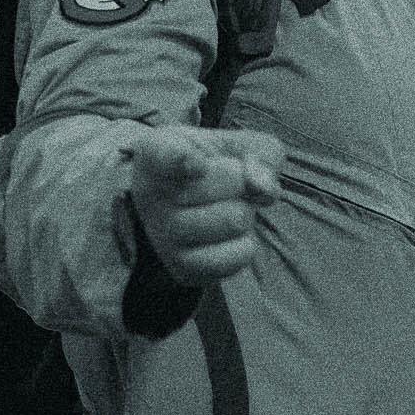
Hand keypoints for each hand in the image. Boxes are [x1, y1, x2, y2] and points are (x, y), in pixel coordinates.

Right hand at [129, 126, 284, 284]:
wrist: (197, 206)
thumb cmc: (216, 167)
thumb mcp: (240, 145)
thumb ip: (260, 153)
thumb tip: (263, 188)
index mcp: (156, 151)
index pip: (164, 155)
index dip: (184, 159)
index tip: (197, 164)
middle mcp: (150, 195)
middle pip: (230, 180)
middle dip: (244, 181)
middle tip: (227, 186)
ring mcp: (163, 236)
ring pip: (236, 220)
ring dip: (245, 214)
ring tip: (226, 210)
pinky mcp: (182, 270)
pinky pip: (237, 258)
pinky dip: (245, 246)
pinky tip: (227, 236)